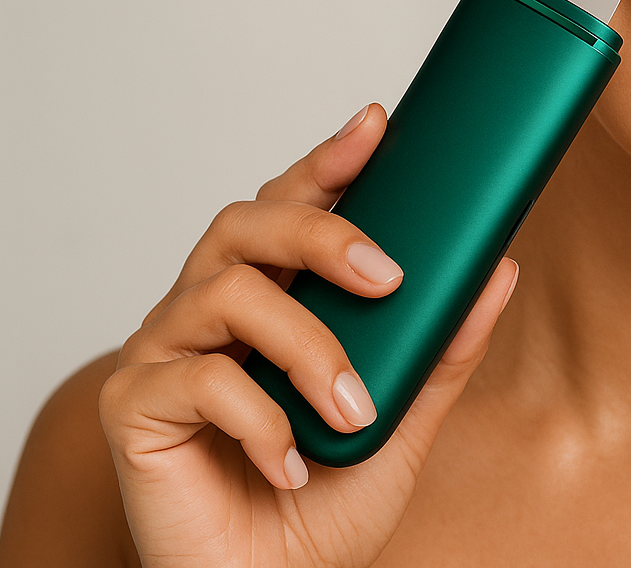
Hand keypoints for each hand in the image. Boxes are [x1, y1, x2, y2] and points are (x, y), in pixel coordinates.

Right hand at [99, 104, 517, 567]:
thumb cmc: (322, 505)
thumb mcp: (401, 421)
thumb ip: (440, 350)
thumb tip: (496, 269)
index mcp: (267, 299)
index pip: (288, 208)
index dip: (325, 162)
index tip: (378, 125)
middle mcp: (206, 311)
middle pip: (244, 226)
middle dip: (320, 233)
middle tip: (389, 276)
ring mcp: (164, 353)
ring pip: (227, 294)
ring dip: (307, 347)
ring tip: (353, 411)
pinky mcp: (133, 407)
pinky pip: (200, 379)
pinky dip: (263, 420)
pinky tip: (293, 464)